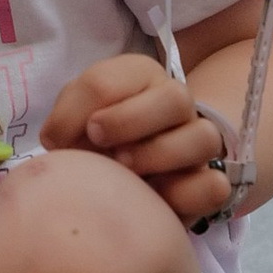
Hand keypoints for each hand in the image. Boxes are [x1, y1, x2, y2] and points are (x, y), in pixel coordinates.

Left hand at [41, 52, 232, 227]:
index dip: (88, 103)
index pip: (124, 73)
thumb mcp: (72, 121)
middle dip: (130, 120)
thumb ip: (65, 121)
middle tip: (98, 141)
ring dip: (158, 155)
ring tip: (125, 172)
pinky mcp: (206, 184)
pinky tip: (154, 198)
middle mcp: (176, 105)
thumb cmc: (93, 141)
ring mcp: (197, 143)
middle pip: (176, 98)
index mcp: (141, 77)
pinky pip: (214, 185)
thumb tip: (58, 140)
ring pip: (203, 138)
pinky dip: (185, 194)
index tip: (60, 135)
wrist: (122, 179)